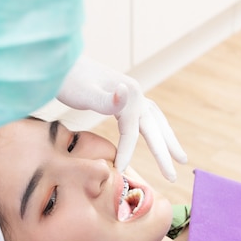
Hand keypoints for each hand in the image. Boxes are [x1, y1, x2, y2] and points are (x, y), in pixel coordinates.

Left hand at [56, 55, 186, 181]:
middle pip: (155, 128)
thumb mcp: (83, 93)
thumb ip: (105, 99)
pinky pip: (148, 117)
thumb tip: (126, 93)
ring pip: (157, 122)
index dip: (128, 152)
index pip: (133, 132)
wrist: (60, 63)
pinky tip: (157, 137)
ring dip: (168, 141)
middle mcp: (136, 94)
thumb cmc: (68, 81)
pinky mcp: (127, 95)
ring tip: (181, 158)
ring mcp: (133, 94)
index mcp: (130, 95)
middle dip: (165, 153)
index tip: (121, 170)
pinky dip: (157, 130)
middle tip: (173, 177)